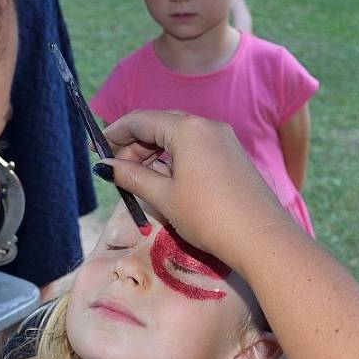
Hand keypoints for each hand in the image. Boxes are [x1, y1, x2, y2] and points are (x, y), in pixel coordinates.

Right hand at [101, 110, 293, 271]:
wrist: (262, 239)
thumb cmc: (208, 217)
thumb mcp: (164, 197)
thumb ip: (132, 176)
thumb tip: (105, 166)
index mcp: (187, 128)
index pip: (140, 120)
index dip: (114, 132)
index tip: (95, 148)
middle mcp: (207, 125)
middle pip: (159, 125)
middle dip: (134, 145)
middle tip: (117, 172)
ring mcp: (224, 139)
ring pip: (178, 137)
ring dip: (153, 154)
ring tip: (139, 180)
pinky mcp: (233, 155)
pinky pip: (195, 148)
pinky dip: (174, 160)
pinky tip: (166, 183)